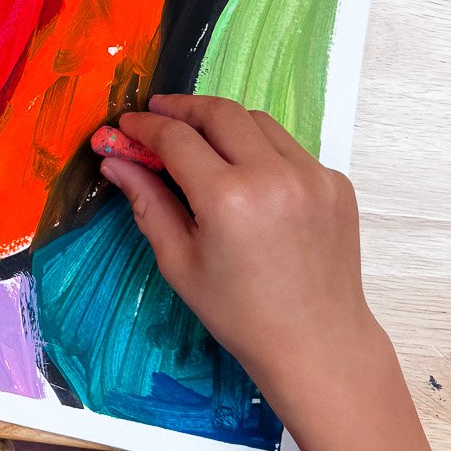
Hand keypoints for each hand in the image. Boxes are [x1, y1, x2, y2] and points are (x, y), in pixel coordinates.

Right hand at [97, 92, 380, 421]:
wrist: (316, 343)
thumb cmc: (239, 313)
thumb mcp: (179, 262)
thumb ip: (147, 202)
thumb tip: (115, 161)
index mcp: (228, 198)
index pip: (176, 138)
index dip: (145, 127)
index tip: (126, 126)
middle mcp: (273, 175)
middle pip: (220, 112)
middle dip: (183, 108)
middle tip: (159, 114)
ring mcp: (312, 175)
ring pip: (259, 122)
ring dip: (224, 123)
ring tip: (202, 142)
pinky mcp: (336, 182)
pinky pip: (290, 149)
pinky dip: (262, 152)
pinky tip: (249, 179)